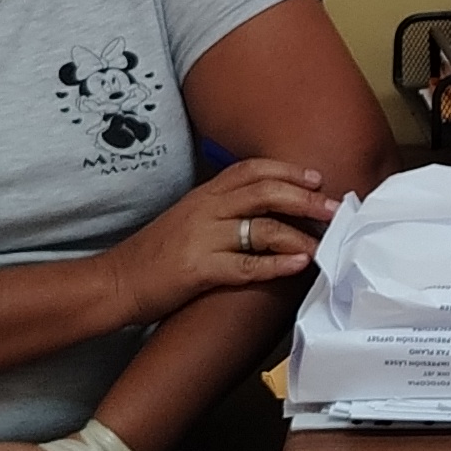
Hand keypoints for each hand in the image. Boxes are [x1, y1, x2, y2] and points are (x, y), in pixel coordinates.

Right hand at [108, 158, 341, 323]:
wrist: (115, 281)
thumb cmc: (155, 254)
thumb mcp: (187, 218)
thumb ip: (220, 208)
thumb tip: (263, 209)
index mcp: (203, 194)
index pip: (251, 169)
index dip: (288, 171)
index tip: (316, 177)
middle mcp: (204, 209)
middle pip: (264, 191)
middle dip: (305, 197)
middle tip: (334, 208)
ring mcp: (201, 238)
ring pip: (262, 228)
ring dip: (299, 235)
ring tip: (324, 244)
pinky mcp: (198, 270)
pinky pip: (246, 265)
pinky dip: (276, 264)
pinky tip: (297, 264)